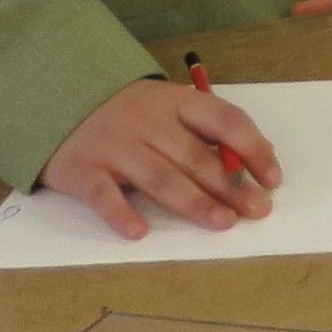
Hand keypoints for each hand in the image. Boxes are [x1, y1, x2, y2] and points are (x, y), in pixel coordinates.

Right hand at [38, 76, 279, 241]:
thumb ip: (204, 132)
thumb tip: (254, 162)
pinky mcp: (83, 170)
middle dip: (231, 186)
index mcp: (176, 102)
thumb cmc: (130, 113)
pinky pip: (104, 195)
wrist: (58, 99)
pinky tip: (140, 232)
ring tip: (222, 223)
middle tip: (257, 210)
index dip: (253, 149)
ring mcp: (114, 146)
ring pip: (160, 177)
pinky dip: (121, 213)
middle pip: (196, 156)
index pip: (225, 121)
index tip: (273, 179)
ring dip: (194, 202)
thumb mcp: (168, 108)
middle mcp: (148, 122)